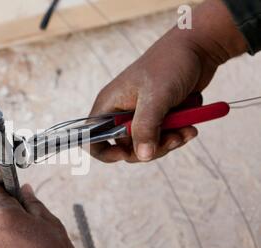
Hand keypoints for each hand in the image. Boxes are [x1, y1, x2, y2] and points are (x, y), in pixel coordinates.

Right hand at [89, 0, 246, 162]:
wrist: (198, 48)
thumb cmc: (170, 64)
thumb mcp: (156, 97)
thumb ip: (146, 128)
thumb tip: (142, 157)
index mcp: (110, 105)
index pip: (92, 137)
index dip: (104, 152)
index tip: (125, 154)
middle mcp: (121, 113)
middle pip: (126, 148)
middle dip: (150, 149)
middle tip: (172, 139)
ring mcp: (141, 116)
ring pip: (148, 146)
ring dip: (169, 143)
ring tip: (188, 129)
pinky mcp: (158, 118)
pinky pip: (163, 138)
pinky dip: (178, 135)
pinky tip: (191, 124)